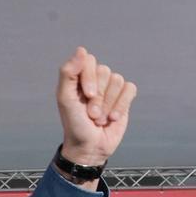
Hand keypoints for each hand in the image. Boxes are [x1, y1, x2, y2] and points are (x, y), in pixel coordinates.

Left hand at [55, 47, 136, 166]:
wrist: (89, 146)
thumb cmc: (74, 124)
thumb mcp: (66, 99)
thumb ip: (68, 73)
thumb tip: (81, 50)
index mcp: (78, 76)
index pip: (89, 61)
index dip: (90, 78)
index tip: (87, 96)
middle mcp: (95, 79)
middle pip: (105, 72)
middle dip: (99, 97)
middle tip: (91, 114)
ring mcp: (110, 87)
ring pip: (117, 81)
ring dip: (109, 104)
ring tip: (100, 118)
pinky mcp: (124, 97)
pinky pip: (129, 88)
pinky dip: (122, 104)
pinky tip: (113, 117)